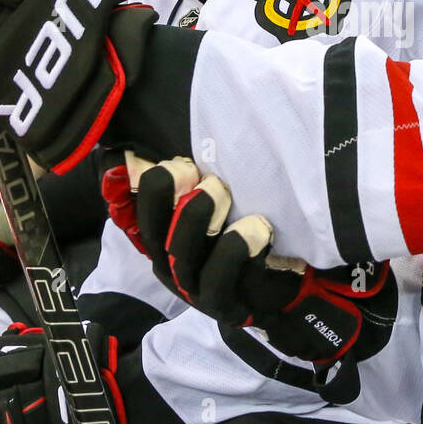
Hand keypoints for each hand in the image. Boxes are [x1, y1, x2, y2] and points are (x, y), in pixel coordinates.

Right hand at [102, 155, 397, 364]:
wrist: (290, 291)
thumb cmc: (252, 237)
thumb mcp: (227, 205)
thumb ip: (205, 176)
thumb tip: (190, 119)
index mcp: (166, 239)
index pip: (135, 212)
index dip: (132, 186)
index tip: (145, 156)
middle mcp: (172, 264)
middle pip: (153, 232)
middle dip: (163, 196)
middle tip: (187, 167)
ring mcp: (195, 288)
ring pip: (181, 253)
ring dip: (197, 216)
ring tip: (219, 189)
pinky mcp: (224, 304)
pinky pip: (221, 275)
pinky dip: (236, 246)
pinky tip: (257, 227)